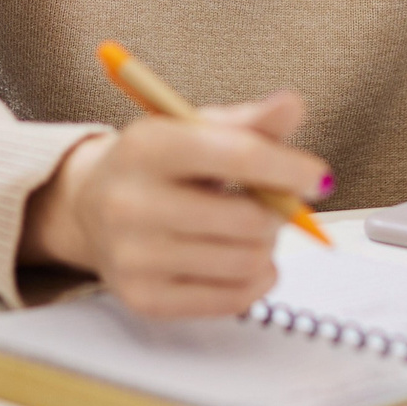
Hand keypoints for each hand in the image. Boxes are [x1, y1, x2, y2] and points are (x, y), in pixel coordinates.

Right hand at [21, 91, 331, 318]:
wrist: (89, 206)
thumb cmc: (156, 162)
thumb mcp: (195, 127)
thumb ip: (251, 121)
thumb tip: (293, 105)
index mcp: (147, 146)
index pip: (236, 157)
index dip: (288, 168)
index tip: (317, 176)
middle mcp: (132, 203)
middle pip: (248, 219)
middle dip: (278, 212)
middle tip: (274, 203)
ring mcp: (134, 257)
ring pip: (246, 262)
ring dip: (267, 246)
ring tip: (250, 229)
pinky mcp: (144, 299)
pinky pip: (232, 299)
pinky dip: (255, 280)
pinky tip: (242, 258)